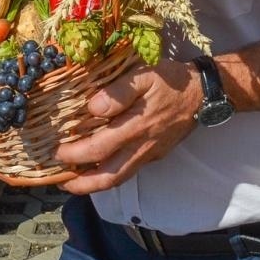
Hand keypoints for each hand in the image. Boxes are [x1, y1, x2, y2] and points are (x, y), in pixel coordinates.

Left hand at [55, 59, 202, 194]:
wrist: (204, 93)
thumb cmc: (172, 81)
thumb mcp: (146, 76)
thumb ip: (119, 91)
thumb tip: (93, 108)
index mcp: (135, 128)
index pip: (98, 150)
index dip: (74, 155)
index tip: (55, 152)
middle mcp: (141, 148)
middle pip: (107, 178)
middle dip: (80, 184)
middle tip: (59, 180)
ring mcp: (149, 154)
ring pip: (118, 178)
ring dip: (93, 184)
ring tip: (74, 180)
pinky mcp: (155, 155)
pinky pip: (128, 170)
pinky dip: (108, 174)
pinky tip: (99, 165)